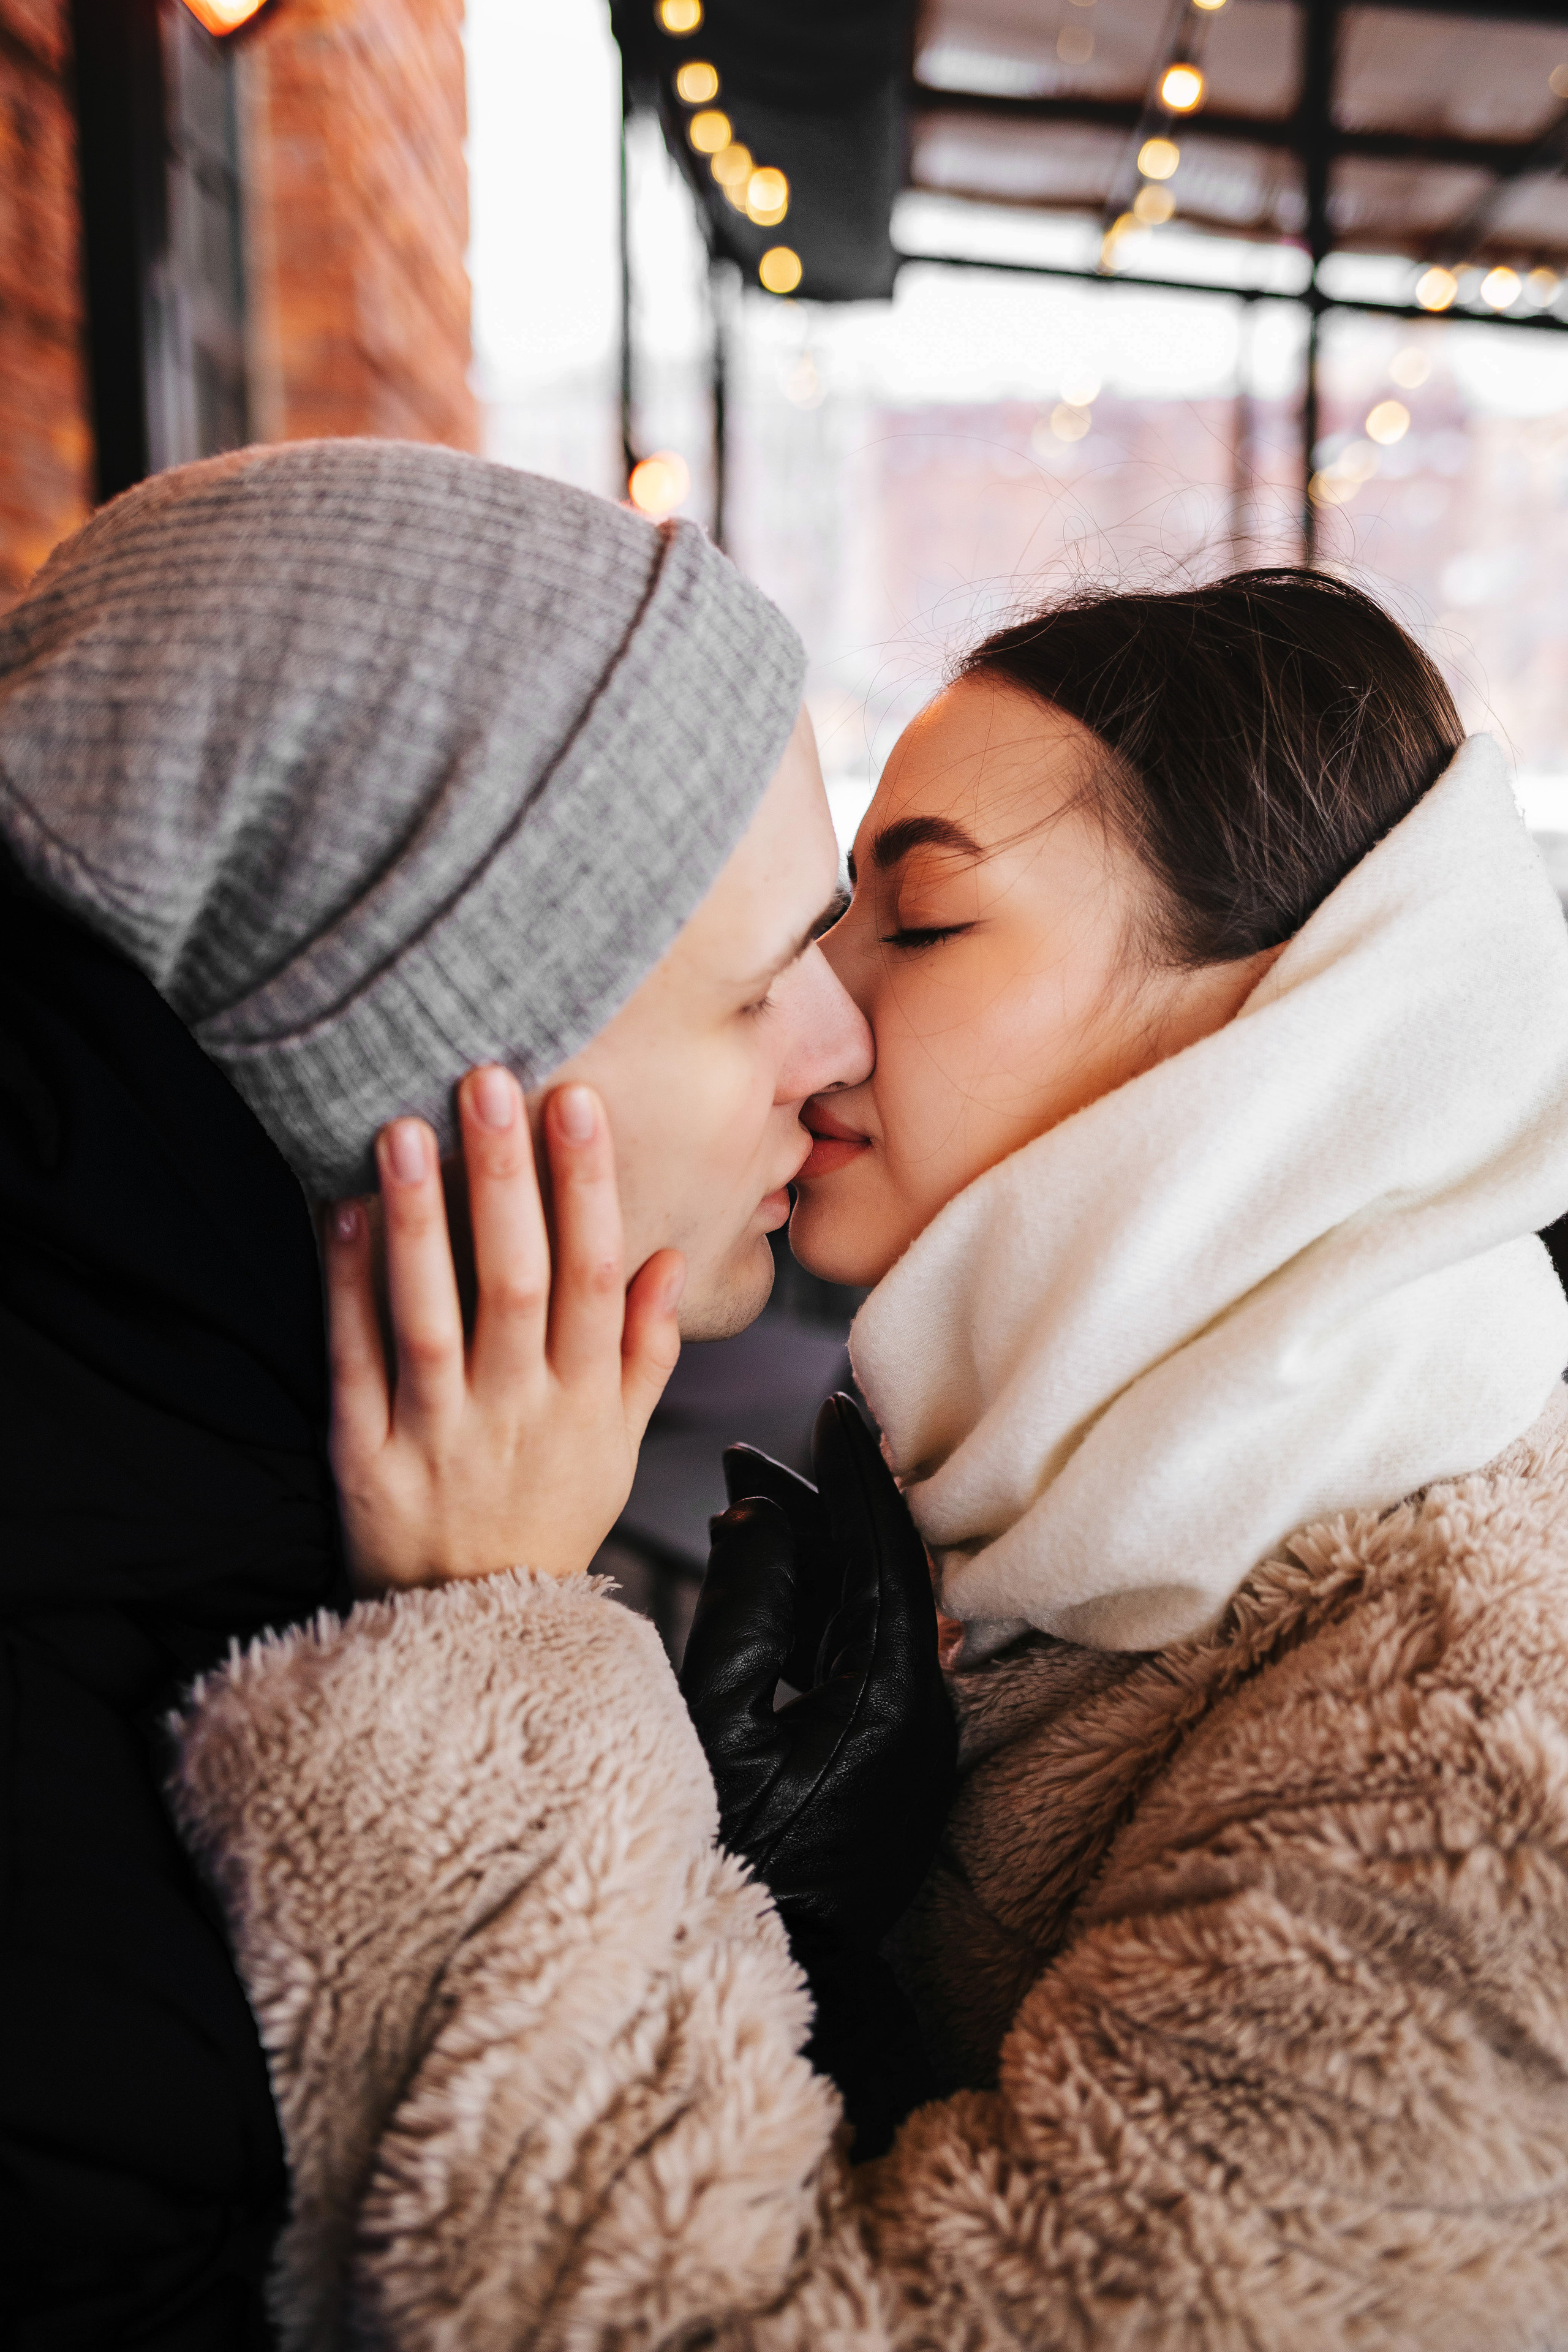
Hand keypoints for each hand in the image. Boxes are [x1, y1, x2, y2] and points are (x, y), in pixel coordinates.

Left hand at [324, 1068, 683, 1593]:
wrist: (473, 1631)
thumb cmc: (549, 1520)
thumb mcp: (615, 1446)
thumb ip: (643, 1353)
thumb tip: (665, 1259)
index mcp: (583, 1404)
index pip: (593, 1276)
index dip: (587, 1186)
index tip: (576, 1101)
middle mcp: (516, 1414)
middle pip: (518, 1282)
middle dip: (507, 1179)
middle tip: (490, 1080)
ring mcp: (438, 1437)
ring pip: (432, 1316)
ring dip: (420, 1219)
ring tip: (405, 1129)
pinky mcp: (365, 1459)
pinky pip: (356, 1363)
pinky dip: (348, 1289)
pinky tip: (343, 1215)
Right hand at [681, 1395, 955, 1954]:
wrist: (780, 1978)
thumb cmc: (732, 1858)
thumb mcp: (714, 1721)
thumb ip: (744, 1606)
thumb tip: (759, 1512)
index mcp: (889, 1695)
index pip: (886, 1552)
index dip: (857, 1474)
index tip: (835, 1408)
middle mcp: (923, 1710)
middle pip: (883, 1573)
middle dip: (820, 1505)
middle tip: (747, 1455)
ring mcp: (914, 1736)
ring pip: (875, 1609)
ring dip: (816, 1552)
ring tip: (741, 1503)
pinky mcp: (893, 1756)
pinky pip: (867, 1653)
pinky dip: (822, 1604)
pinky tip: (771, 1575)